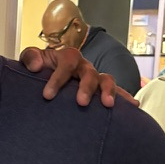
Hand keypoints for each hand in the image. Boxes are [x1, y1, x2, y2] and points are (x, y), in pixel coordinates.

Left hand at [19, 46, 138, 107]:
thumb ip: (30, 58)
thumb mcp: (32, 59)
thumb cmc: (41, 67)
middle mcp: (84, 66)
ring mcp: (94, 77)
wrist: (47, 73)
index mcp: (67, 57)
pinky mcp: (100, 89)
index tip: (47, 95)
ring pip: (106, 80)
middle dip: (86, 87)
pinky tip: (134, 106)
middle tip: (81, 102)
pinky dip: (125, 97)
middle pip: (90, 72)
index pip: (67, 62)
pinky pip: (116, 91)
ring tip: (108, 105)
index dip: (58, 78)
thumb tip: (35, 66)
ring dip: (108, 91)